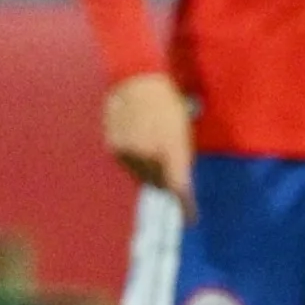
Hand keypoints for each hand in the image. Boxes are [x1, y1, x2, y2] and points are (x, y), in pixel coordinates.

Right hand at [103, 73, 194, 214]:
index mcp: (171, 152)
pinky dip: (134, 160)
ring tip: (151, 146)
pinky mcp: (114, 149)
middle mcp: (149, 157)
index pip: (179, 188)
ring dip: (148, 170)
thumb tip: (176, 183)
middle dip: (164, 182)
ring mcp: (129, 154)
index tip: (191, 219)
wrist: (138, 84)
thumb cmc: (169, 107)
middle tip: (168, 170)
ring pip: (140, 176)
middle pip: (158, 184)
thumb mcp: (182, 134)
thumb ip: (180, 160)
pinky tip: (138, 141)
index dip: (185, 206)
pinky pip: (127, 164)